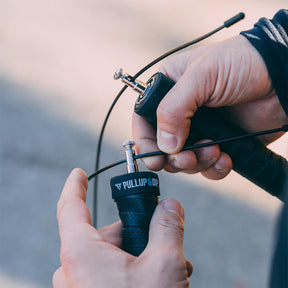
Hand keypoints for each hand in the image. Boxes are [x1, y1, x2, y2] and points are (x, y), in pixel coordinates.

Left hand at [53, 169, 191, 287]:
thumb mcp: (164, 265)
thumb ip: (167, 227)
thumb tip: (170, 205)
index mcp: (81, 255)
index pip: (70, 207)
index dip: (75, 186)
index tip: (78, 173)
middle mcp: (75, 270)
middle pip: (105, 233)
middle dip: (135, 231)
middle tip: (164, 234)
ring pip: (112, 255)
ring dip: (140, 254)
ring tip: (171, 266)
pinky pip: (110, 274)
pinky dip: (134, 270)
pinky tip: (159, 280)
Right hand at [133, 35, 287, 179]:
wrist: (282, 76)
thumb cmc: (241, 62)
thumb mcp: (201, 76)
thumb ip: (174, 108)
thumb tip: (165, 144)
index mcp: (168, 91)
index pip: (144, 120)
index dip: (145, 141)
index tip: (154, 158)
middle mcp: (181, 113)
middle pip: (162, 146)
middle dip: (173, 158)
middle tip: (187, 158)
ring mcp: (200, 130)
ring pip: (184, 159)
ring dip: (196, 163)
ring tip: (214, 151)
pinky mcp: (220, 143)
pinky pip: (208, 166)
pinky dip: (214, 168)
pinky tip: (225, 158)